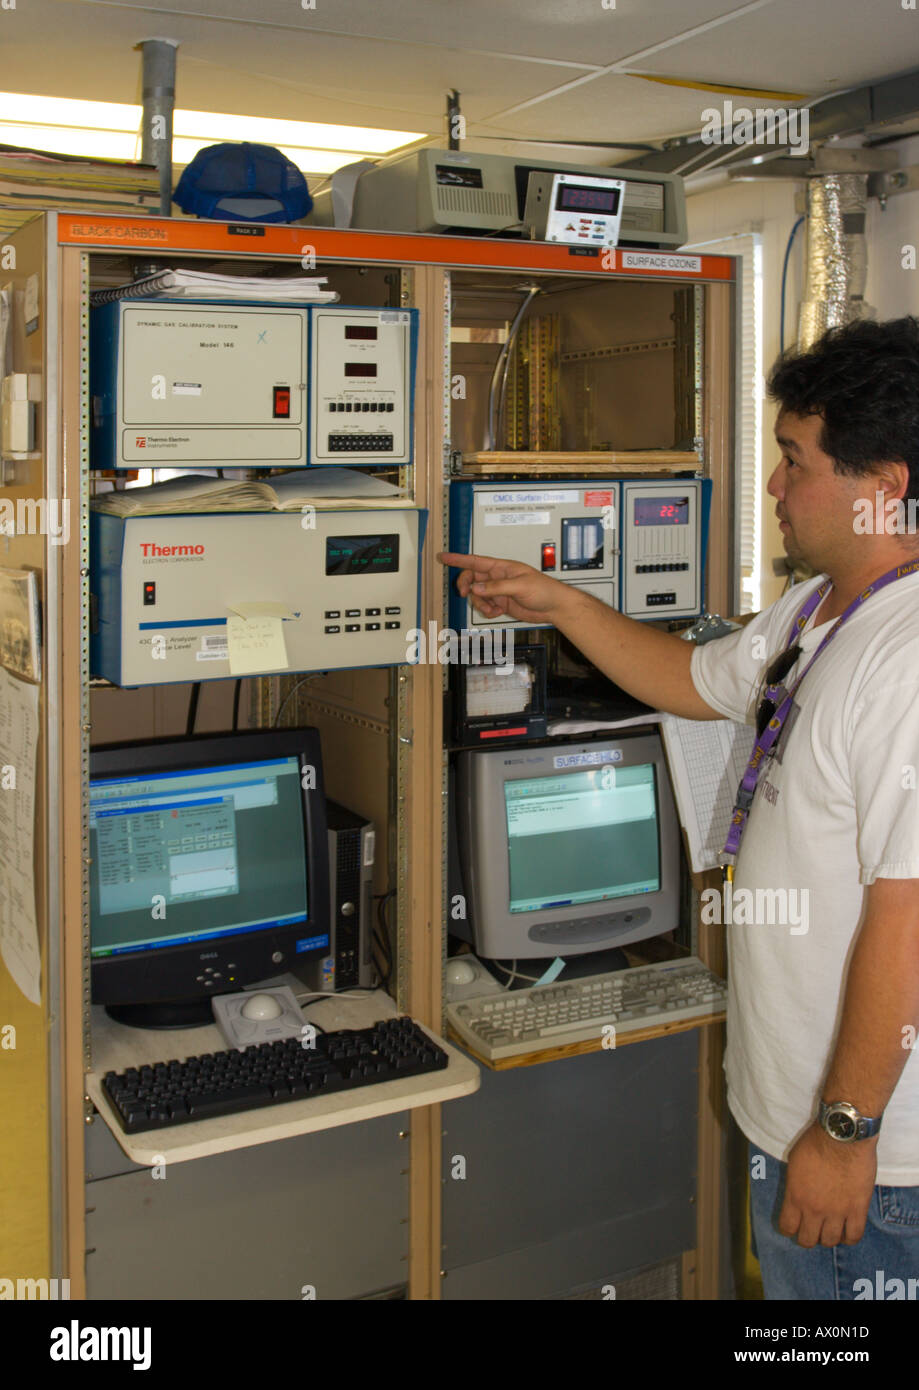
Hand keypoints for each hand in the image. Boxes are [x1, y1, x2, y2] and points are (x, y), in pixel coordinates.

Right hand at [436, 551, 570, 624]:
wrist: (554, 607)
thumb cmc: (544, 590)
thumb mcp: (520, 586)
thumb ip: (497, 587)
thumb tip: (476, 588)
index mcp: (501, 567)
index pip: (475, 561)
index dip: (458, 559)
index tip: (443, 557)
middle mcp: (498, 578)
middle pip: (472, 580)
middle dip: (467, 588)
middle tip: (465, 594)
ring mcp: (499, 591)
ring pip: (477, 596)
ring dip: (480, 604)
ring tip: (492, 609)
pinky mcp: (502, 603)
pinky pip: (486, 607)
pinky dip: (488, 611)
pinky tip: (499, 612)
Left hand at [778, 1122, 876, 1247]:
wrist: (842, 1137)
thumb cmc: (816, 1142)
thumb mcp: (794, 1162)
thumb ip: (794, 1184)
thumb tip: (796, 1195)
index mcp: (795, 1196)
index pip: (787, 1227)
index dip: (789, 1229)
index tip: (793, 1225)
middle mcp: (814, 1209)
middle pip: (808, 1240)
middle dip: (807, 1237)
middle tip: (812, 1229)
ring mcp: (837, 1212)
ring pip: (830, 1241)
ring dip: (828, 1237)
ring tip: (830, 1229)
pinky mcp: (857, 1209)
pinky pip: (854, 1236)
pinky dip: (849, 1238)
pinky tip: (847, 1231)